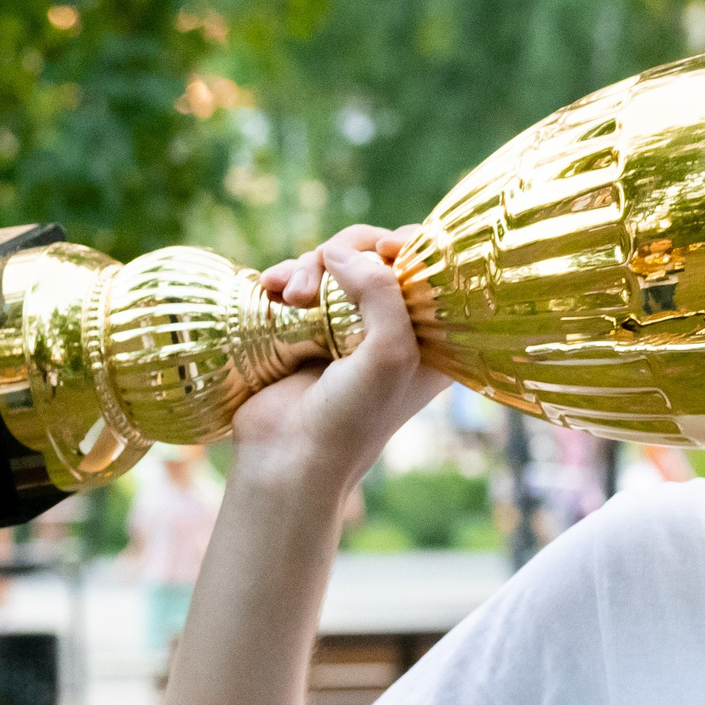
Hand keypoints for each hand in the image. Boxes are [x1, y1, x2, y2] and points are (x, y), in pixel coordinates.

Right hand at [230, 224, 447, 491]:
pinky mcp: (308, 326)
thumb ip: (381, 291)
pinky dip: (286, 275)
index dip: (412, 246)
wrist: (288, 457)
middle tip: (316, 281)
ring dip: (309, 266)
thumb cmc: (351, 416)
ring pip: (337, 261)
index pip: (435, 268)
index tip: (387, 250)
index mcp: (432, 337)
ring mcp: (349, 324)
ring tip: (289, 295)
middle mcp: (395, 327)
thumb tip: (341, 252)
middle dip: (347, 255)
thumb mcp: (388, 353)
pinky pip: (302, 279)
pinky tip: (270, 286)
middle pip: (379, 254)